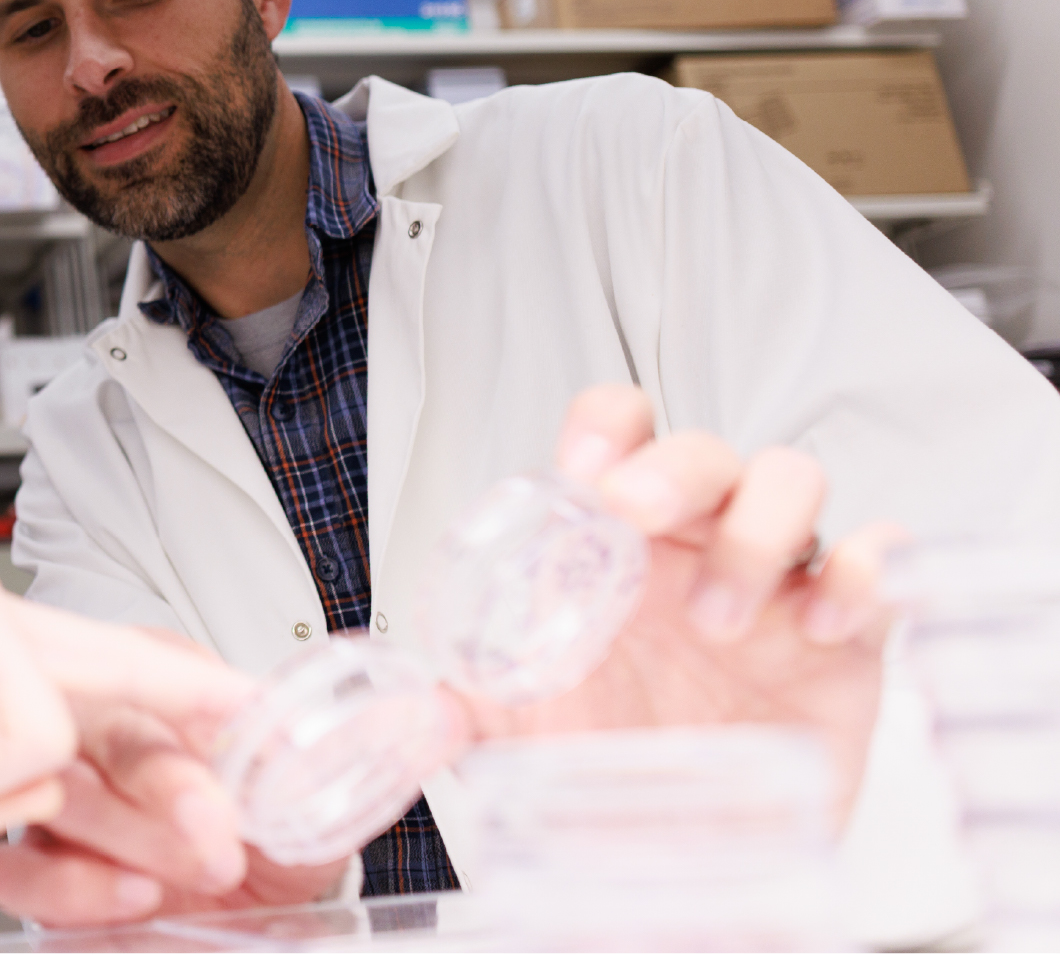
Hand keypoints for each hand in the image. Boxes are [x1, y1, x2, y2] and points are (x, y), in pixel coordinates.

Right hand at [0, 701, 346, 927]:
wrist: (256, 897)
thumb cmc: (270, 824)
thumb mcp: (319, 785)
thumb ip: (350, 754)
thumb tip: (420, 723)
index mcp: (159, 681)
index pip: (153, 669)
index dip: (192, 694)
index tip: (241, 724)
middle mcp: (99, 730)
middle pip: (93, 731)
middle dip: (158, 782)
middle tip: (218, 829)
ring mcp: (61, 796)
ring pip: (53, 798)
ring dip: (124, 838)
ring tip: (190, 870)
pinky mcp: (39, 864)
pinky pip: (16, 871)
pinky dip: (70, 888)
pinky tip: (133, 896)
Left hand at [461, 385, 901, 821]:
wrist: (677, 859)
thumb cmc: (603, 769)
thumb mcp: (513, 731)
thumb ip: (458, 700)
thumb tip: (407, 705)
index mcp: (615, 544)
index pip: (617, 433)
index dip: (605, 429)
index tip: (582, 469)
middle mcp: (694, 546)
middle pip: (702, 450)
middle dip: (671, 468)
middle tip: (637, 513)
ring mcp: (775, 584)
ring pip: (791, 480)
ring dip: (757, 529)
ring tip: (718, 615)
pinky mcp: (847, 637)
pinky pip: (881, 557)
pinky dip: (866, 571)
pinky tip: (824, 624)